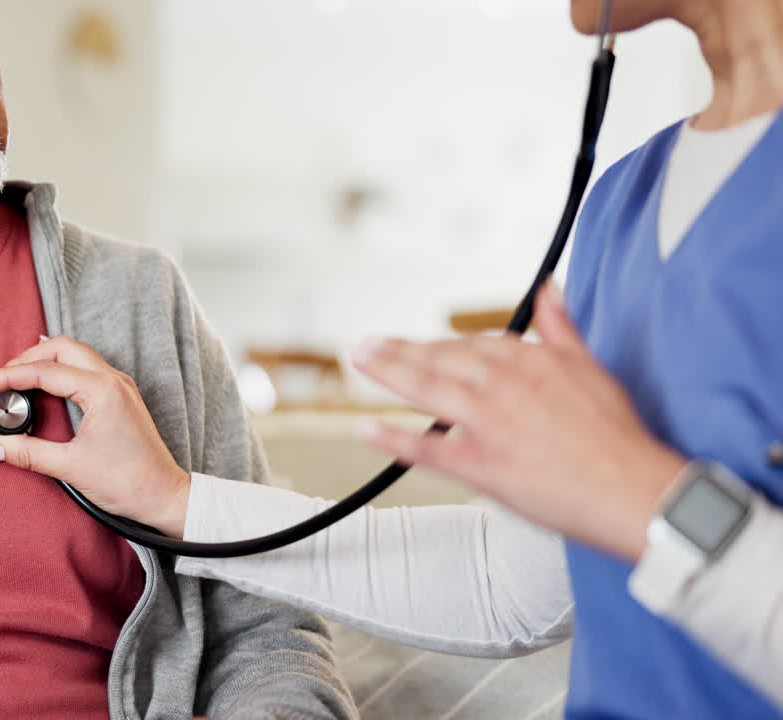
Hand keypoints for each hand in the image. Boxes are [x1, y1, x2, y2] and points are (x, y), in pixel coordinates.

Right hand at [0, 336, 192, 536]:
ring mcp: (120, 386)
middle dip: (25, 357)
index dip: (7, 375)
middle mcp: (114, 380)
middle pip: (61, 348)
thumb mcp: (71, 468)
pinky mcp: (121, 396)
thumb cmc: (129, 483)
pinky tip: (45, 382)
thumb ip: (27, 453)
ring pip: (75, 354)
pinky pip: (86, 368)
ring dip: (43, 360)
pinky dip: (60, 369)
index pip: (44, 371)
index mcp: (102, 390)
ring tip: (15, 378)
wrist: (165, 497)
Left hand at [350, 283, 686, 560]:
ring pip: (428, 389)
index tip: (417, 343)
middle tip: (365, 345)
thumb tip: (550, 289)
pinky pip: (428, 448)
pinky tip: (365, 428)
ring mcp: (490, 424)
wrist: (637, 491)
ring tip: (359, 362)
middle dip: (399, 350)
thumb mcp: (593, 368)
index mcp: (531, 361)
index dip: (440, 345)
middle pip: (441, 359)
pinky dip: (394, 438)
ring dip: (387, 373)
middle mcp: (505, 386)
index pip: (473, 344)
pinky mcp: (483, 465)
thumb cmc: (619, 438)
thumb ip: (563, 328)